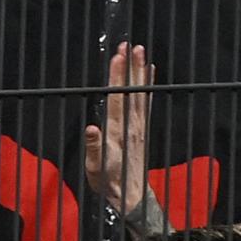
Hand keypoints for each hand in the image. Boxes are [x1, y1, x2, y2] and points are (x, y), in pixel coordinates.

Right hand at [84, 42, 152, 215]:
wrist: (130, 195)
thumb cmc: (109, 181)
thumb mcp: (95, 168)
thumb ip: (93, 147)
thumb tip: (91, 129)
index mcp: (117, 131)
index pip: (117, 97)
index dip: (118, 76)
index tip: (118, 56)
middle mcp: (131, 125)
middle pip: (132, 90)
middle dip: (131, 67)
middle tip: (132, 45)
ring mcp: (139, 127)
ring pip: (140, 93)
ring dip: (140, 72)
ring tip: (141, 52)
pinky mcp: (142, 130)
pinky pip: (146, 103)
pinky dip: (148, 86)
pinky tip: (149, 73)